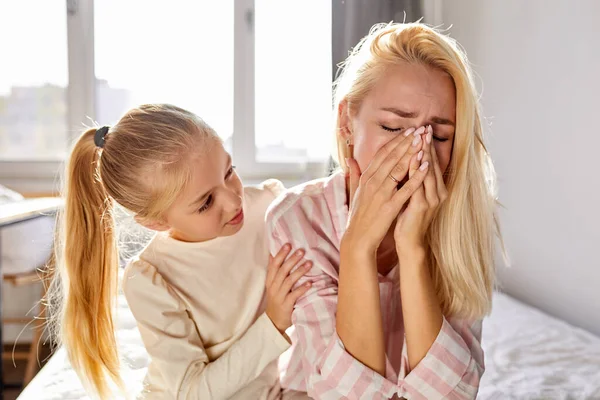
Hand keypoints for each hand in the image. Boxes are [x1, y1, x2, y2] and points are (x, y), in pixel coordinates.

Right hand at [265, 244, 311, 332]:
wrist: (274, 322)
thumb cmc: (276, 300)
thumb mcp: (272, 285)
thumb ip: (274, 271)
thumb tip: (273, 254)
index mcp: (270, 281)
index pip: (274, 265)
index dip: (281, 254)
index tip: (288, 244)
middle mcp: (273, 287)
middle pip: (282, 271)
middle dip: (292, 260)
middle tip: (301, 251)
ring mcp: (279, 297)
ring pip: (288, 281)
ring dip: (299, 272)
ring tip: (309, 263)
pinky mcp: (286, 306)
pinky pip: (294, 296)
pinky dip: (302, 289)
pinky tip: (310, 283)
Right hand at [342, 126, 429, 255]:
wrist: (358, 237)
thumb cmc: (358, 216)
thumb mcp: (354, 192)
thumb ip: (354, 174)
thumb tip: (349, 159)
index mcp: (366, 178)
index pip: (382, 154)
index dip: (395, 141)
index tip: (408, 131)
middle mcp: (372, 182)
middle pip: (391, 157)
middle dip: (406, 142)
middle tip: (418, 130)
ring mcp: (381, 193)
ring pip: (398, 169)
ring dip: (411, 154)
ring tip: (423, 141)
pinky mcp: (390, 206)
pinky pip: (406, 188)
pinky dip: (416, 177)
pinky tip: (426, 167)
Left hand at [395, 125, 447, 254]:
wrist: (408, 240)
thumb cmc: (407, 217)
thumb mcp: (411, 194)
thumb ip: (412, 178)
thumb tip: (409, 158)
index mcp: (436, 188)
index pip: (432, 162)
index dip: (428, 145)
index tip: (423, 128)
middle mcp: (438, 193)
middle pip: (432, 164)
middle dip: (427, 145)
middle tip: (424, 127)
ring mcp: (432, 200)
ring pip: (428, 172)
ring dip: (424, 154)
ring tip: (420, 138)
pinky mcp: (422, 207)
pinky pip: (419, 185)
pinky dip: (417, 171)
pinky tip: (413, 160)